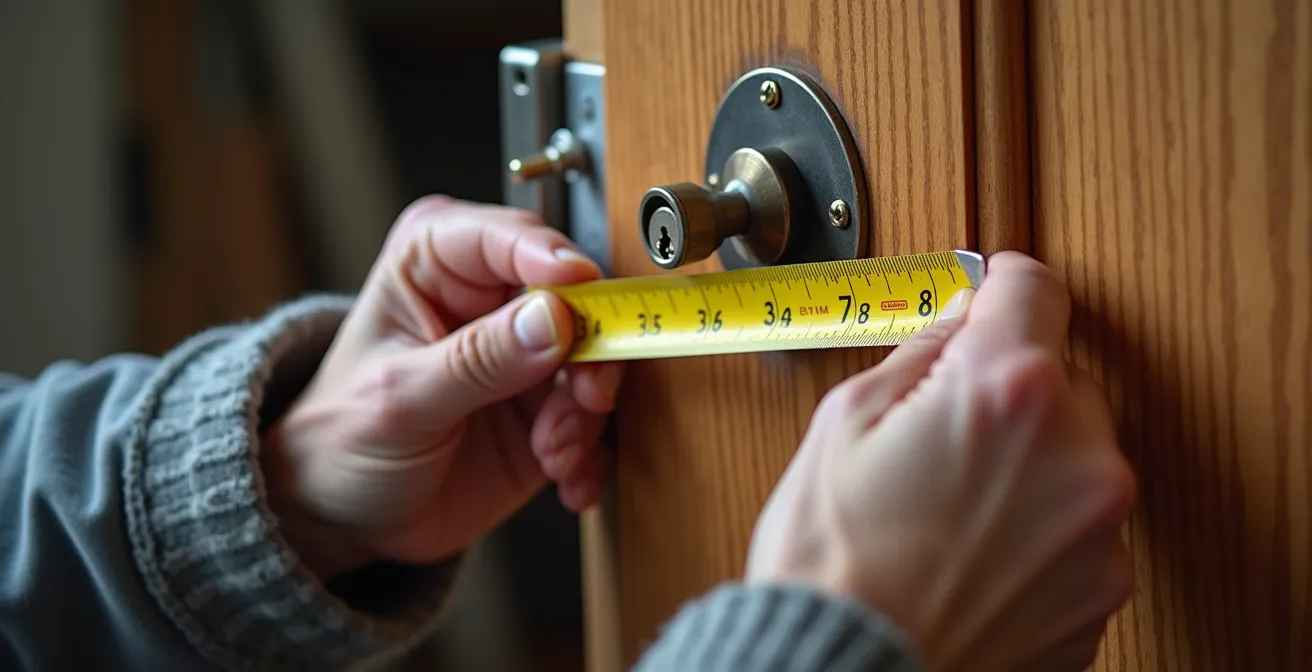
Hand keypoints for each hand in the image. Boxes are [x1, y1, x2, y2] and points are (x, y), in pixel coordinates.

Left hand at [262, 196, 621, 579]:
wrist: (345, 513)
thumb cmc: (342, 437)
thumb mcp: (400, 398)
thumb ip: (477, 358)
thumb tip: (553, 319)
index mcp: (437, 259)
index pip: (508, 238)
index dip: (553, 260)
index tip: (580, 291)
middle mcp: (492, 295)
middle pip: (575, 297)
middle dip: (588, 353)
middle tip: (583, 398)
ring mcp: (528, 351)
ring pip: (597, 359)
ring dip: (585, 415)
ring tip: (554, 454)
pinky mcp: (551, 404)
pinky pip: (598, 418)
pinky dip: (592, 453)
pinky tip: (567, 481)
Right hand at [746, 252, 1135, 670]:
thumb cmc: (832, 566)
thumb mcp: (844, 424)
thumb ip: (919, 356)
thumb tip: (955, 327)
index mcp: (1006, 390)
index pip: (1034, 290)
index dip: (1001, 283)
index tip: (992, 290)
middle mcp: (1077, 452)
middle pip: (1060, 378)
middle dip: (1006, 390)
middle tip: (941, 430)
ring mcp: (1099, 528)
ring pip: (1073, 454)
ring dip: (1026, 460)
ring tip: (948, 505)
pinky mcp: (1103, 588)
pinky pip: (1079, 524)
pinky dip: (1038, 523)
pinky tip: (972, 546)